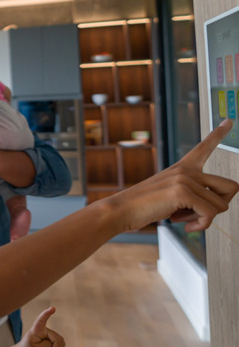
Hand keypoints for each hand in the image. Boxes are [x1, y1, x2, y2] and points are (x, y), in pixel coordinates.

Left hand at [19, 306, 64, 346]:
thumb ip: (50, 345)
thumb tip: (59, 341)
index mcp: (36, 330)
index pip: (41, 320)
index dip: (47, 314)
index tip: (53, 308)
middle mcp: (44, 329)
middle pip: (57, 339)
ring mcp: (50, 333)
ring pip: (61, 342)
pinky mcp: (54, 338)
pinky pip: (61, 345)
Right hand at [107, 119, 237, 231]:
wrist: (120, 210)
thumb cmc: (141, 207)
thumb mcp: (168, 196)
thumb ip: (189, 195)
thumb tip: (210, 209)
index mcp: (182, 168)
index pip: (204, 147)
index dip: (218, 134)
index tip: (229, 121)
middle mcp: (186, 170)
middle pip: (231, 187)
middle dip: (219, 206)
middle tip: (197, 213)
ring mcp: (185, 179)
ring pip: (222, 205)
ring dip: (205, 219)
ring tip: (182, 218)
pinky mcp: (183, 193)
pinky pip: (209, 214)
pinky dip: (201, 225)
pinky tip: (183, 224)